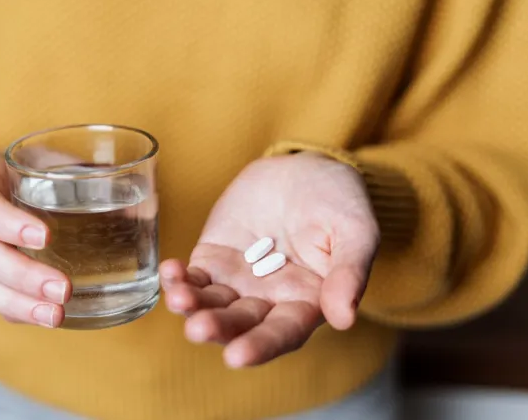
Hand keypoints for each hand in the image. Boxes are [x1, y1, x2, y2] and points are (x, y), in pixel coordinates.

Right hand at [0, 153, 71, 327]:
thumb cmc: (24, 170)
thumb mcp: (47, 159)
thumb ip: (86, 173)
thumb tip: (145, 201)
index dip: (8, 222)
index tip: (46, 237)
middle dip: (22, 275)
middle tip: (62, 289)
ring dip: (18, 303)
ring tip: (56, 316)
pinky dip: (17, 311)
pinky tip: (47, 319)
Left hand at [160, 152, 378, 367]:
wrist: (305, 170)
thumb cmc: (339, 202)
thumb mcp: (356, 231)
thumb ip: (349, 273)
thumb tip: (344, 319)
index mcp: (307, 303)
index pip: (283, 333)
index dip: (261, 346)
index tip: (237, 356)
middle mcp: (269, 301)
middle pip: (240, 324)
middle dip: (218, 328)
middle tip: (198, 328)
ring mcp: (238, 281)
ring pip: (211, 304)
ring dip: (192, 305)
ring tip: (179, 297)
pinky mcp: (214, 258)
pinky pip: (194, 276)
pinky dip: (179, 278)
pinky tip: (170, 271)